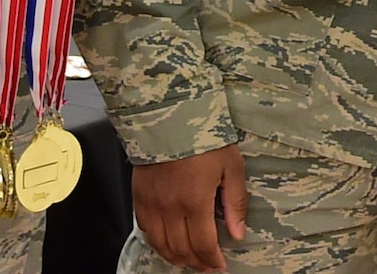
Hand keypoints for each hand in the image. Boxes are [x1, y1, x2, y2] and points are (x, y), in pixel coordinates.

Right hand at [131, 144, 248, 271]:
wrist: (170, 118)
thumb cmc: (204, 140)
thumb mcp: (231, 166)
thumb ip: (235, 202)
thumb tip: (237, 234)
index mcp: (195, 201)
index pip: (203, 244)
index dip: (212, 260)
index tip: (220, 266)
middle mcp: (170, 208)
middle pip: (182, 249)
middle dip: (196, 262)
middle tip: (207, 266)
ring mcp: (152, 204)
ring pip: (161, 245)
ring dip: (176, 257)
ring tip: (188, 260)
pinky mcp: (139, 198)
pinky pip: (146, 230)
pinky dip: (157, 242)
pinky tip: (168, 244)